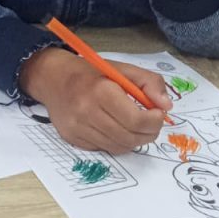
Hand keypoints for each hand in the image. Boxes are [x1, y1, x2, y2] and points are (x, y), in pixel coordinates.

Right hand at [20, 47, 171, 152]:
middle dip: (148, 133)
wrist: (53, 78)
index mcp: (101, 91)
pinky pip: (103, 148)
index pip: (136, 120)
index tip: (158, 114)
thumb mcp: (123, 69)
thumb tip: (166, 106)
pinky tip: (115, 128)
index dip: (154, 121)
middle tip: (152, 124)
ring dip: (134, 140)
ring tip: (136, 127)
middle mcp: (87, 112)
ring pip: (118, 147)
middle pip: (129, 137)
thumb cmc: (91, 73)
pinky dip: (116, 142)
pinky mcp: (71, 138)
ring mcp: (77, 128)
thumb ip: (150, 83)